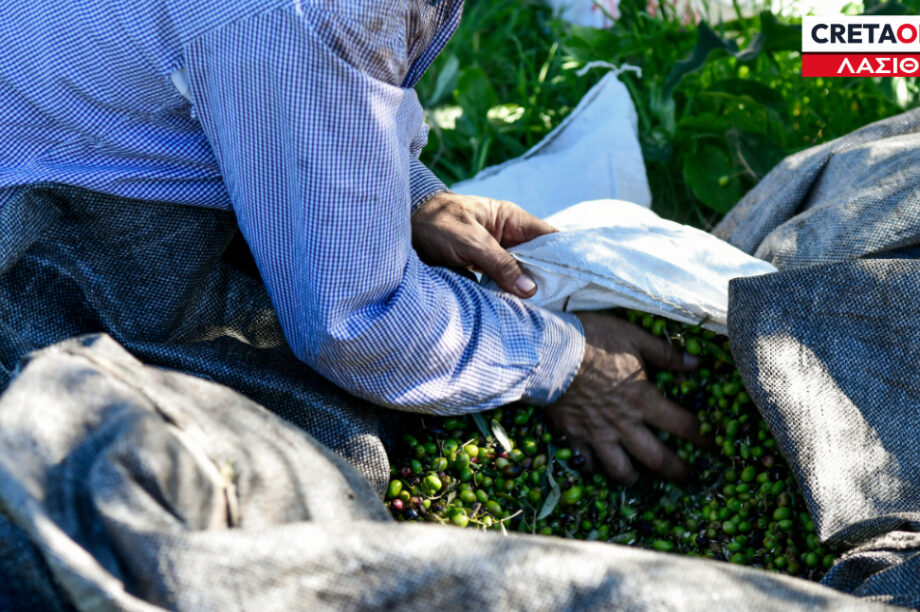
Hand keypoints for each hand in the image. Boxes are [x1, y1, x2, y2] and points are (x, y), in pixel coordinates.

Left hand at [411, 192, 554, 297]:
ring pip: (520, 275)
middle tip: (558, 303)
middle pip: (538, 260)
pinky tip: (515, 311)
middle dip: (546, 279)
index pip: (548, 237)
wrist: (402, 228)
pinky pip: (502, 284)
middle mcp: (506, 237)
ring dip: (525, 291)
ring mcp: (494, 254)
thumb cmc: (436, 224)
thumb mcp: (469, 241)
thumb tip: (531, 289)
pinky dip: (507, 296)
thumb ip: (499, 263)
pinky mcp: (481, 270)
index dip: (565, 255)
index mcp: (510, 219)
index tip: (577, 278)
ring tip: (541, 311)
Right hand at [546, 312, 703, 484]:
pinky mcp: (573, 436)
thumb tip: (697, 363)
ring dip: (634, 478)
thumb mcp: (634, 337)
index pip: (682, 426)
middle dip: (677, 472)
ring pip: (620, 470)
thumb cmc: (593, 339)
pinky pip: (586, 463)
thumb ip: (666, 354)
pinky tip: (597, 465)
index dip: (701, 437)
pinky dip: (593, 467)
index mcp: (643, 399)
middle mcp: (624, 424)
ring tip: (640, 478)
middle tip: (688, 479)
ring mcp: (597, 434)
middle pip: (657, 459)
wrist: (548, 351)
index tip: (710, 444)